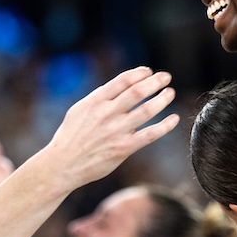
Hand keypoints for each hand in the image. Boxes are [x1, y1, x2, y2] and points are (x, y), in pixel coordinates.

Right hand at [44, 67, 179, 190]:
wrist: (62, 164)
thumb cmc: (71, 136)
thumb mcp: (79, 110)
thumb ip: (99, 98)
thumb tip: (120, 86)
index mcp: (95, 101)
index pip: (122, 81)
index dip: (139, 73)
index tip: (149, 71)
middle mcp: (106, 114)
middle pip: (137, 92)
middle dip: (155, 82)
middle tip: (166, 77)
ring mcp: (115, 131)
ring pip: (146, 110)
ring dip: (162, 99)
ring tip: (170, 93)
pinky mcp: (123, 149)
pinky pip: (149, 135)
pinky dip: (164, 126)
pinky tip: (174, 119)